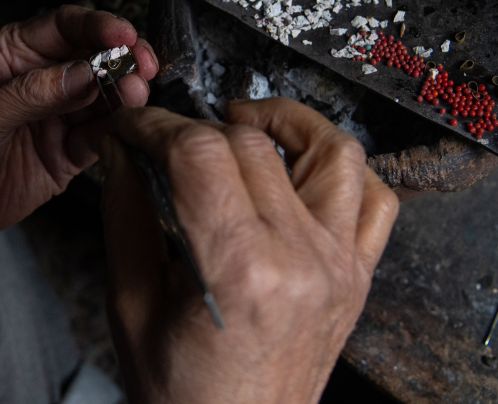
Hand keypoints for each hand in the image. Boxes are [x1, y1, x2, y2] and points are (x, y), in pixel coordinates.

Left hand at [0, 5, 157, 267]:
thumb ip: (33, 93)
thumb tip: (84, 72)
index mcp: (15, 52)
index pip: (65, 26)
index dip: (97, 26)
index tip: (121, 35)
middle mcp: (43, 79)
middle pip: (95, 58)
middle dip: (122, 59)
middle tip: (141, 65)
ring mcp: (59, 116)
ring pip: (105, 97)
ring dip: (125, 94)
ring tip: (135, 95)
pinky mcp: (68, 154)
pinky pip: (101, 137)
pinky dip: (116, 131)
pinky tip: (124, 126)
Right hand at [100, 97, 398, 403]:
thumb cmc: (185, 396)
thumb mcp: (131, 306)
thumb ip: (125, 215)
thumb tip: (121, 149)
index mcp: (237, 271)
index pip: (196, 154)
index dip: (153, 124)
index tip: (130, 126)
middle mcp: (299, 259)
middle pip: (251, 144)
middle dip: (196, 125)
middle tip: (165, 138)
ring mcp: (338, 265)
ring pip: (333, 151)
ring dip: (285, 121)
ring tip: (243, 124)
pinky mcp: (358, 275)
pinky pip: (377, 200)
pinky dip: (345, 169)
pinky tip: (303, 167)